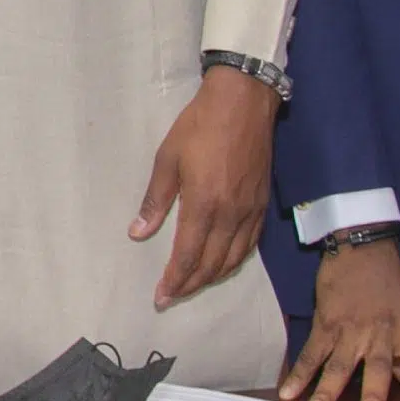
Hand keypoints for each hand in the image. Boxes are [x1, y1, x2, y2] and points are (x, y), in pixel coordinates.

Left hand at [130, 65, 277, 308]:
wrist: (243, 103)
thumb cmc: (199, 127)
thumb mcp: (167, 158)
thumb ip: (155, 201)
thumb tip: (137, 234)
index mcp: (204, 205)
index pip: (188, 257)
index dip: (174, 280)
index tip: (161, 297)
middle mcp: (231, 216)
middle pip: (211, 265)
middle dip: (190, 285)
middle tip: (172, 297)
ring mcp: (250, 212)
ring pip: (233, 259)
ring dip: (212, 278)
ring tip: (193, 285)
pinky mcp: (262, 204)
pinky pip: (250, 245)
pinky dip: (234, 261)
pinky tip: (223, 263)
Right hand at [279, 239, 399, 400]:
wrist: (363, 246)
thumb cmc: (393, 282)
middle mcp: (382, 333)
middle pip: (378, 366)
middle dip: (373, 392)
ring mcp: (351, 329)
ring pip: (338, 364)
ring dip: (327, 389)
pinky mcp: (325, 323)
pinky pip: (311, 352)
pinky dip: (299, 373)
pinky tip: (289, 392)